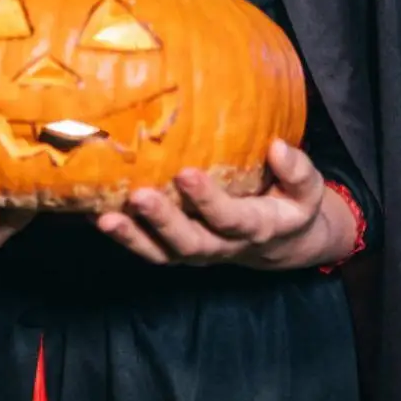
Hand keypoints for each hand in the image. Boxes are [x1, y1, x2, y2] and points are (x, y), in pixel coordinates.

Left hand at [95, 140, 352, 268]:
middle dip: (163, 222)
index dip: (208, 201)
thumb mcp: (307, 190)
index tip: (186, 173)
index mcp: (256, 228)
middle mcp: (222, 246)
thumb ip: (298, 171)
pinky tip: (94, 215)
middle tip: (139, 196)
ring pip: (162, 253)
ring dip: (133, 237)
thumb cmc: (289, 204)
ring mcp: (196, 252)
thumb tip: (278, 147)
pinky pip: (148, 249)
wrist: (280, 241)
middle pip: (190, 243)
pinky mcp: (176, 250)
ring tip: (105, 218)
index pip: (231, 219)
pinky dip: (123, 236)